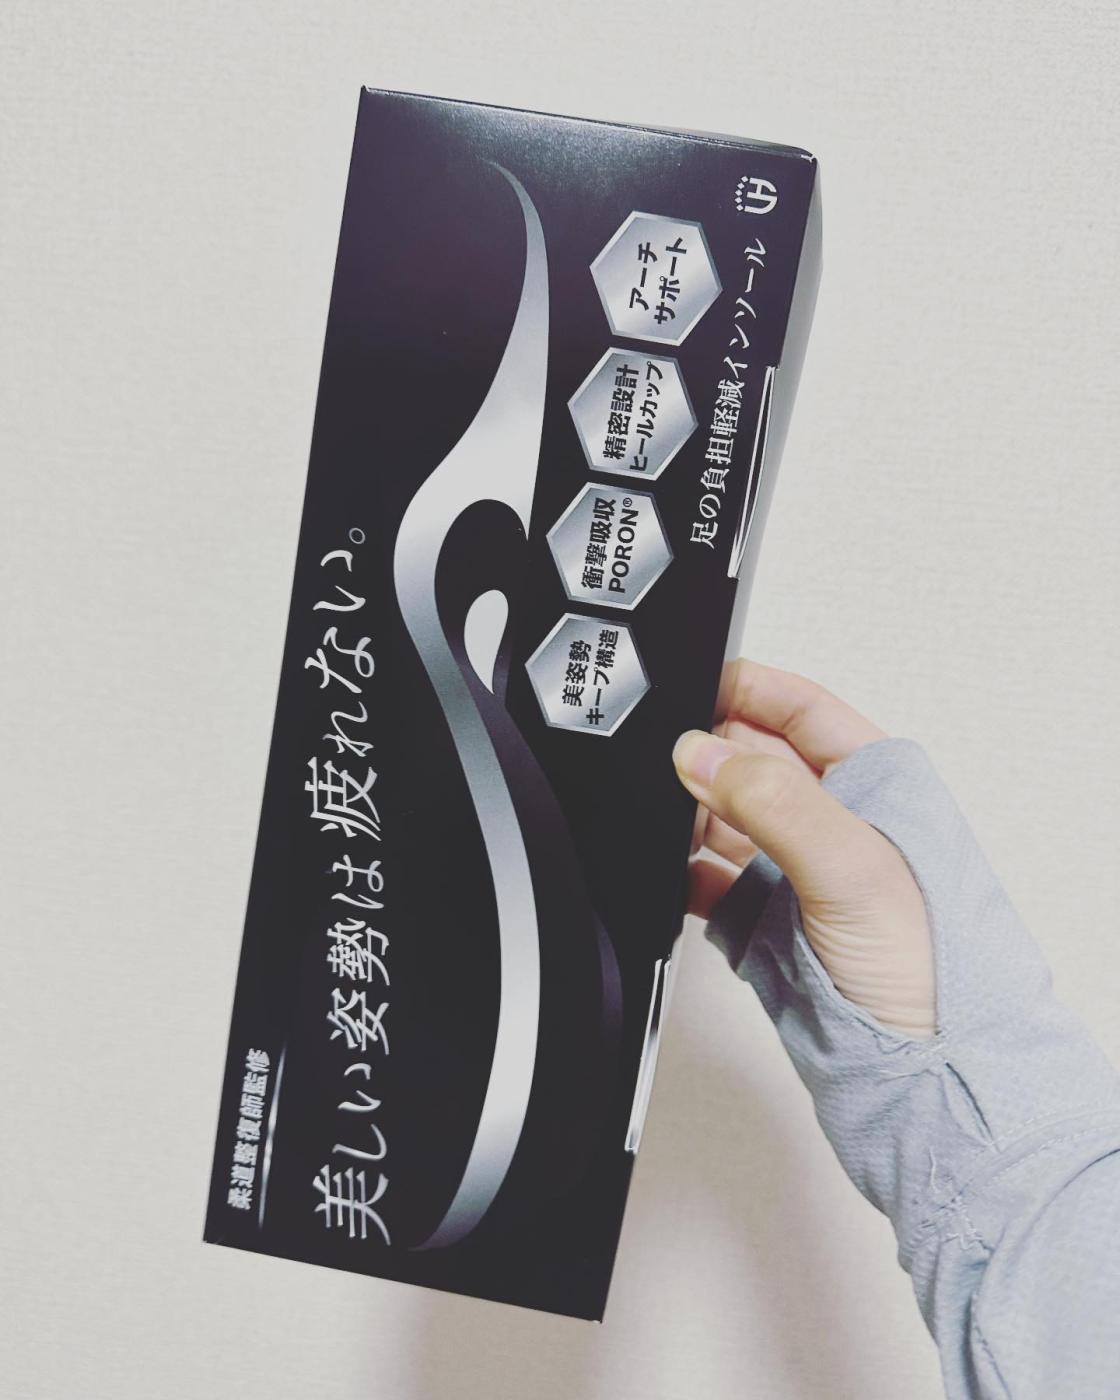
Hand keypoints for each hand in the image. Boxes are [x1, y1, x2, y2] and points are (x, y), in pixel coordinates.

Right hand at [674, 659, 935, 1039]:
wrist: (921, 1075)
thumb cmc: (931, 971)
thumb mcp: (854, 868)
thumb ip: (775, 802)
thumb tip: (702, 754)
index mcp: (877, 782)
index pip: (802, 709)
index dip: (750, 690)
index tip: (694, 686)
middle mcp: (835, 819)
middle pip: (752, 758)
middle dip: (707, 755)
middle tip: (670, 764)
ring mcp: (797, 868)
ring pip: (725, 814)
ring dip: (690, 812)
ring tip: (667, 819)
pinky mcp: (765, 918)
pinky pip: (708, 874)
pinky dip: (680, 867)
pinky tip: (667, 868)